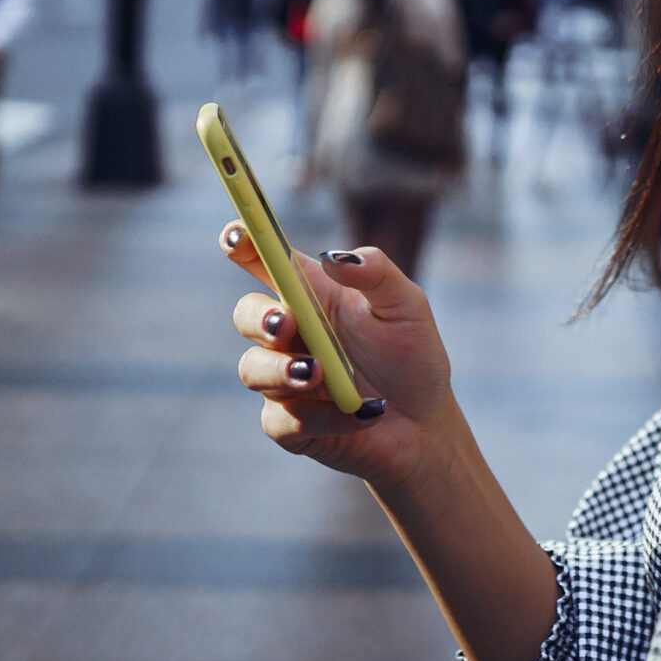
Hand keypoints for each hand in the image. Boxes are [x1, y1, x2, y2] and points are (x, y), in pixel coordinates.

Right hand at [221, 225, 458, 491]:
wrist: (425, 425)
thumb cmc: (412, 356)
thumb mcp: (406, 306)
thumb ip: (376, 272)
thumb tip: (333, 255)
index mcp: (312, 296)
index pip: (266, 262)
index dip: (243, 243)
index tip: (235, 235)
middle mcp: (291, 334)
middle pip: (246, 315)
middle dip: (258, 317)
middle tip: (285, 323)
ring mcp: (284, 380)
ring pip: (252, 369)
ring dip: (280, 371)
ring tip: (318, 374)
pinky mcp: (291, 425)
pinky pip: (282, 420)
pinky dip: (320, 417)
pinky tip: (360, 414)